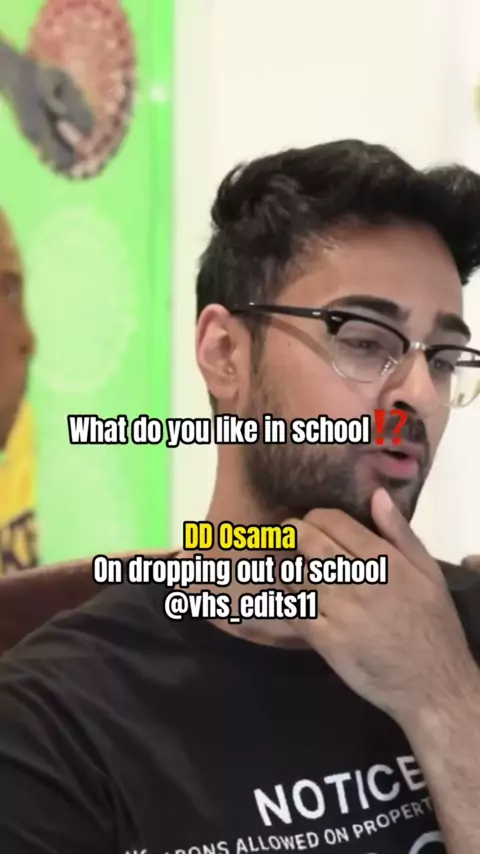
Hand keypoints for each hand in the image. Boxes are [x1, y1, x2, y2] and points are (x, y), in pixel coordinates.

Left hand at [282, 489, 477, 726]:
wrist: (433, 685)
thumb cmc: (433, 625)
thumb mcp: (429, 573)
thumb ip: (400, 533)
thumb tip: (377, 495)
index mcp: (384, 561)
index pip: (334, 522)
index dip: (314, 517)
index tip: (309, 521)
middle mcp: (359, 582)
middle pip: (309, 543)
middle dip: (292, 533)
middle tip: (286, 533)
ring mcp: (340, 612)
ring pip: (297, 574)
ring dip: (284, 564)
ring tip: (280, 560)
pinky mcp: (326, 641)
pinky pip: (293, 611)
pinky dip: (283, 598)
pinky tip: (282, 594)